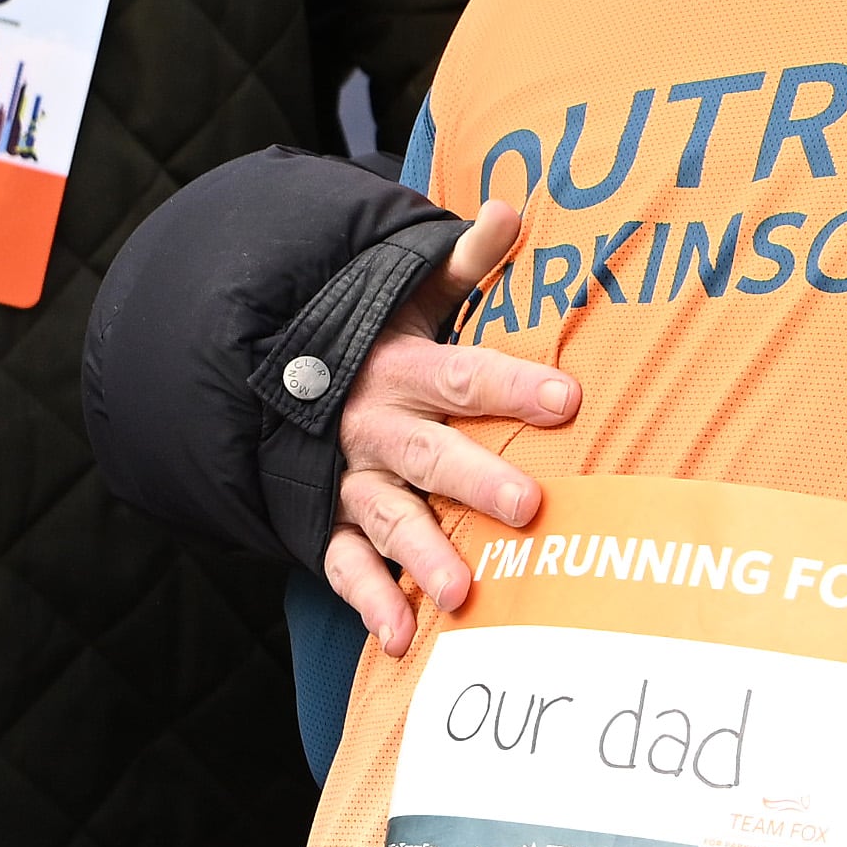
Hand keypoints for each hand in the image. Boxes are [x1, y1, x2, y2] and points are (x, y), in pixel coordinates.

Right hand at [320, 194, 579, 655]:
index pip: (464, 375)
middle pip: (430, 453)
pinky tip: (398, 638)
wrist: (277, 382)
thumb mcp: (411, 295)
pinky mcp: (326, 524)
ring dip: (422, 554)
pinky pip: (343, 565)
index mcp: (402, 369)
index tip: (569, 400)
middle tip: (528, 504)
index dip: (514, 386)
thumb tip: (511, 208)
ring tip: (462, 592)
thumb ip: (464, 262)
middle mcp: (373, 428)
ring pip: (386, 517)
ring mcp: (348, 480)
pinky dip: (369, 601)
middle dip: (476, 479)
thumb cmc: (375, 340)